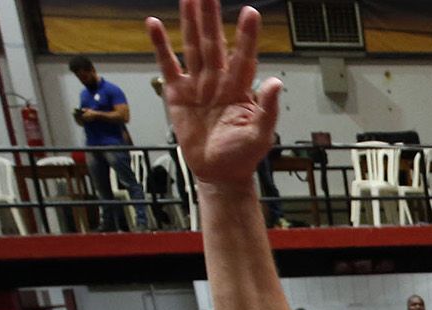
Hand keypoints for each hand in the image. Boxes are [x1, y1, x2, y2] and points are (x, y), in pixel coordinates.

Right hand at [147, 0, 280, 185]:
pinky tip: (155, 24)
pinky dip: (160, 45)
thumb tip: (276, 83)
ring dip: (191, 23)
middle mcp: (218, 81)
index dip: (246, 36)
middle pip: (214, 42)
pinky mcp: (178, 93)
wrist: (218, 172)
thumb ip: (268, 109)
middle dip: (212, 17)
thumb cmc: (242, 155)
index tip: (250, 13)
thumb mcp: (260, 135)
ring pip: (193, 46)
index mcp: (240, 89)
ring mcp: (197, 84)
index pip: (244, 56)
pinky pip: (168, 64)